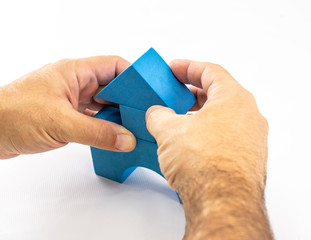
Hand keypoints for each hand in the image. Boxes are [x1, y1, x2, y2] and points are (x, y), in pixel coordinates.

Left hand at [0, 56, 135, 158]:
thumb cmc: (12, 115)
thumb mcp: (60, 123)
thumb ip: (97, 132)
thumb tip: (127, 139)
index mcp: (75, 71)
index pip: (114, 65)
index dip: (134, 76)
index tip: (150, 92)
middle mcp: (76, 83)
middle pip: (112, 86)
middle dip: (130, 100)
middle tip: (147, 115)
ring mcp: (72, 99)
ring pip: (104, 103)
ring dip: (118, 115)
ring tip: (136, 127)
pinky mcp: (68, 115)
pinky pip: (94, 117)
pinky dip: (106, 126)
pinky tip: (116, 135)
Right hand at [146, 60, 271, 238]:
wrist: (222, 203)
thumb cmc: (205, 164)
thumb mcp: (169, 130)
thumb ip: (159, 115)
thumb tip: (156, 114)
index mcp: (234, 99)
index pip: (210, 71)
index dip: (188, 67)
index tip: (174, 68)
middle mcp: (248, 116)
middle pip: (217, 94)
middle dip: (191, 93)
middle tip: (173, 93)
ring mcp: (250, 139)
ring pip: (221, 117)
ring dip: (198, 115)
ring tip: (177, 119)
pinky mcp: (245, 159)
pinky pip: (224, 136)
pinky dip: (206, 133)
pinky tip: (189, 142)